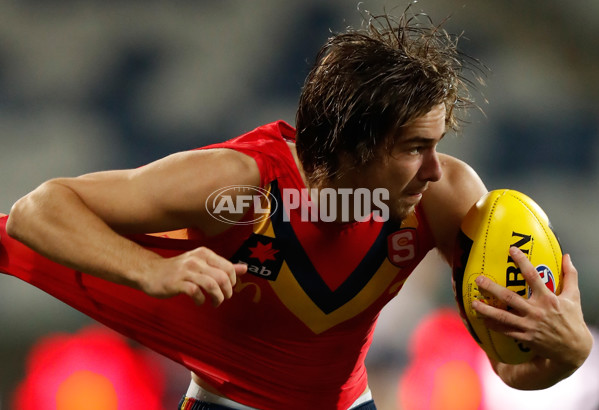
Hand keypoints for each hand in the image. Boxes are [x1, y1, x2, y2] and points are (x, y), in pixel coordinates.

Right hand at [139, 246, 246, 306]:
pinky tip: (199, 302)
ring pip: (211, 285)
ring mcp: (185, 271)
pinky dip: (201, 299)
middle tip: (224, 298)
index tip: (228, 289)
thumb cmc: (179, 269)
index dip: (232, 281)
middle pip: (222, 277)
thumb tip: (245, 268)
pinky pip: (195, 292)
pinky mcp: (176, 283)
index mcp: (204, 254)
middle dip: (227, 292)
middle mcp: (196, 260)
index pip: (228, 267)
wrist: (150, 271)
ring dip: (217, 297)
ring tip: (215, 303)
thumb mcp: (202, 264)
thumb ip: (223, 266)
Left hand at [473, 247, 591, 375]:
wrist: (574, 349)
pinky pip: (506, 331)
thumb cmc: (573, 320)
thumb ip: (570, 275)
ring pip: (504, 317)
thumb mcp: (574, 297)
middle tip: (479, 280)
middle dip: (492, 288)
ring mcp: (530, 325)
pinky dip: (494, 326)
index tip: (512, 249)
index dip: (522, 262)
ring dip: (487, 310)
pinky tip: (483, 320)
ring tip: (474, 303)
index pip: (533, 276)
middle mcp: (537, 311)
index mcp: (548, 299)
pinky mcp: (526, 338)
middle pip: (510, 297)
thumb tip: (567, 256)